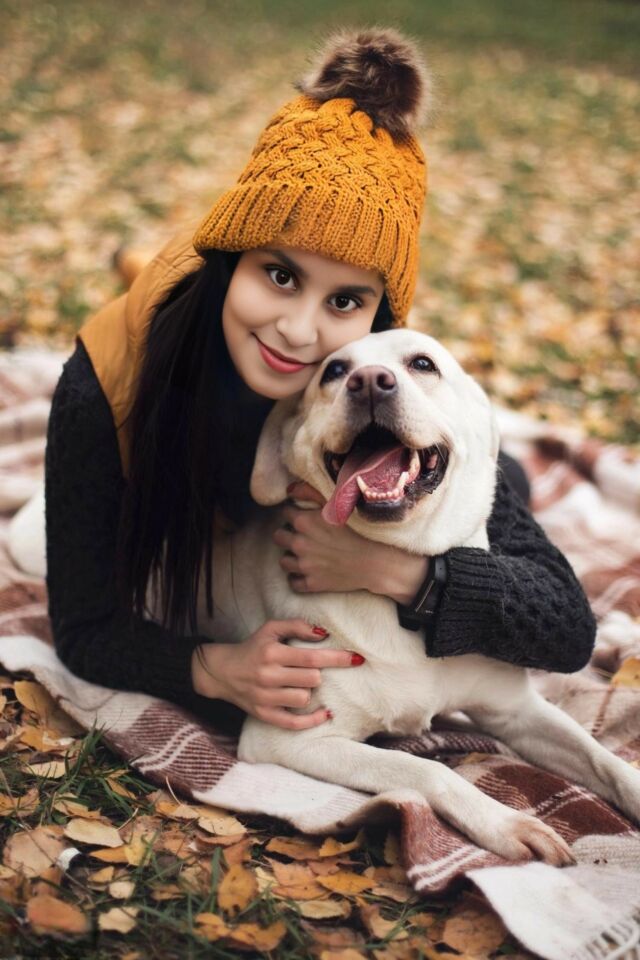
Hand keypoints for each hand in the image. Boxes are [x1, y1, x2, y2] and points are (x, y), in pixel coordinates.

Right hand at [191, 619, 360, 729]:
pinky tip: (324, 713)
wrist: (222, 671)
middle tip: (311, 670)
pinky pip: (294, 722)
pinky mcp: (264, 714)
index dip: (337, 658)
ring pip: (304, 698)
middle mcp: (268, 676)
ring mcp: (265, 698)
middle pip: (312, 679)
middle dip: (318, 673)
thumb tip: (323, 633)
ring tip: (300, 684)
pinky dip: (312, 720)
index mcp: (272, 654)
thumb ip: (297, 626)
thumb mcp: (270, 629)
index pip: (312, 657)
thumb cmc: (253, 648)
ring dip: (309, 691)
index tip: (357, 658)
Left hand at [275, 481, 430, 601]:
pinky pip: (293, 582)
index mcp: (303, 521)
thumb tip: (289, 490)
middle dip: (287, 534)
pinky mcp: (311, 583)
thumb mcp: (336, 504)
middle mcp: (299, 543)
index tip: (303, 516)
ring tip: (304, 553)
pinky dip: (297, 578)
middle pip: (278, 536)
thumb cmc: (360, 529)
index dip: (294, 513)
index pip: (285, 513)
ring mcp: (304, 565)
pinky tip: (305, 572)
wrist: (375, 561)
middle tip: (302, 535)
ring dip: (291, 556)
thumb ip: (309, 492)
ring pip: (283, 561)